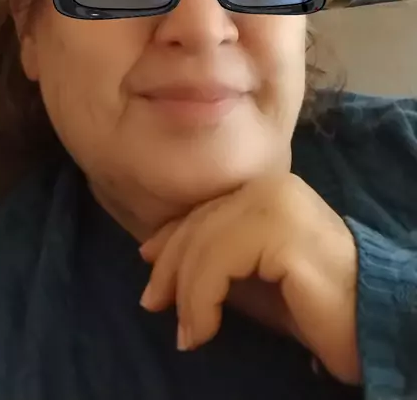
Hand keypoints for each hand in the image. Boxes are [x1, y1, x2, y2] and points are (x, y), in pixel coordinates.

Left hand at [139, 173, 361, 386]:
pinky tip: (203, 330)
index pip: (206, 207)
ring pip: (204, 243)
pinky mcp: (281, 230)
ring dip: (186, 294)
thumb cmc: (311, 305)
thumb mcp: (250, 277)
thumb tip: (157, 256)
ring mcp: (277, 203)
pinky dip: (201, 300)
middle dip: (169, 267)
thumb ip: (215, 258)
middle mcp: (271, 185)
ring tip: (188, 332)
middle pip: (200, 222)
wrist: (369, 323)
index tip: (148, 267)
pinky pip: (218, 262)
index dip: (171, 238)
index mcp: (267, 186)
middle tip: (153, 306)